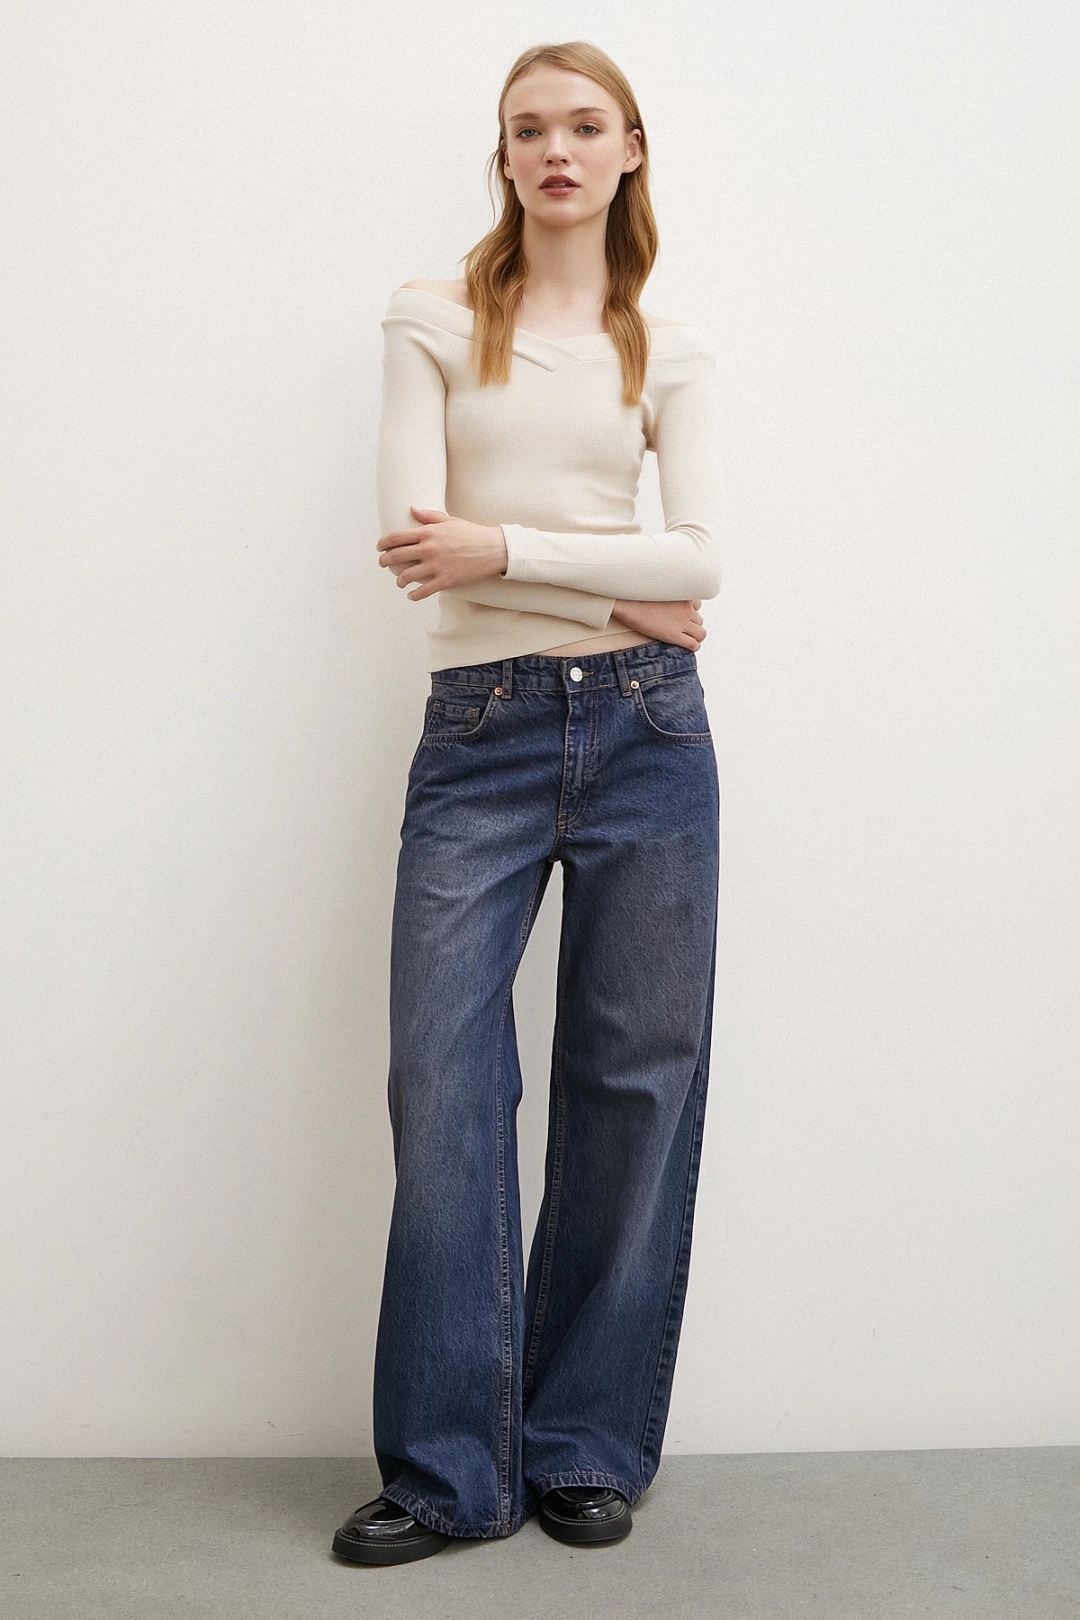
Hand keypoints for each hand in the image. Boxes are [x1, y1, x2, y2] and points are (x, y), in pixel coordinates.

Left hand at [377, 506, 507, 600]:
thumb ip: (428, 516)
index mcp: (428, 532)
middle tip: (383, 564)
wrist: (493, 549)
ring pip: (407, 576)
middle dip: (385, 561)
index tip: (380, 548)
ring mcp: (436, 566)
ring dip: (400, 580)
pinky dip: (414, 595)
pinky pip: (423, 591)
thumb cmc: (472, 533)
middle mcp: (428, 549)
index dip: (383, 543)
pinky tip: (411, 595)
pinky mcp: (445, 581)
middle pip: (396, 556)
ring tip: (400, 582)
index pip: (396, 537)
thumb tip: (412, 509)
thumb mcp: (449, 520)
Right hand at [609, 598, 706, 651]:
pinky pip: (694, 644)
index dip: (689, 611)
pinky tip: (687, 646)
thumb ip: (668, 594)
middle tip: (682, 629)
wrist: (627, 603)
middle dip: (692, 625)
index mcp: (683, 594)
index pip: (697, 605)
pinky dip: (693, 646)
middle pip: (699, 620)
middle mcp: (687, 608)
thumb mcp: (658, 588)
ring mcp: (682, 622)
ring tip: (685, 638)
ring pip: (701, 633)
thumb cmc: (637, 595)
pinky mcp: (675, 635)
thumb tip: (667, 598)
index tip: (680, 615)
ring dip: (694, 636)